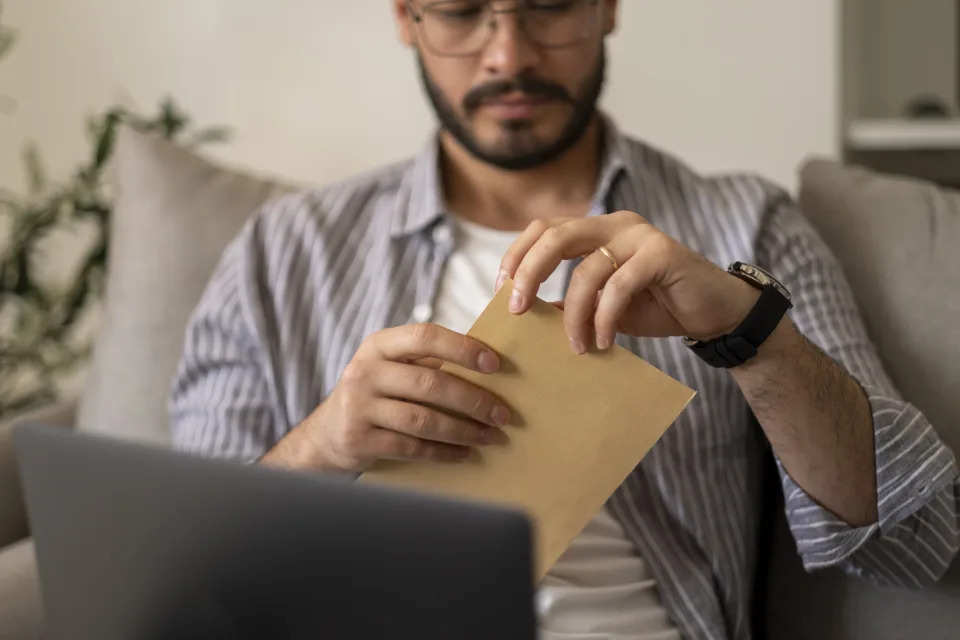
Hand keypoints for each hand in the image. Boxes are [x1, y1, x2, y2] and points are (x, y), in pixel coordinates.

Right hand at [260, 324, 510, 472]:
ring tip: (490, 436)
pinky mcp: (359, 439)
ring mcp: (359, 406)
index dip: (462, 348)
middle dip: (473, 400)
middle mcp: (365, 371)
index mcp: (379, 345)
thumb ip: (428, 363)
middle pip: (430, 382)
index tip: (495, 364)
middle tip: (502, 414)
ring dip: (463, 430)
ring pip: (423, 419)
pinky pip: (411, 447)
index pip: (425, 336)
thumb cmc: (376, 395)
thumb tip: (490, 367)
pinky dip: (443, 452)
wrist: (326, 434)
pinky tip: (464, 454)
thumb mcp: (392, 369)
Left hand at [496, 212, 760, 353]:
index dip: (517, 256)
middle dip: (529, 272)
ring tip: (576, 346)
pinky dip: (605, 316)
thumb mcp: (602, 308)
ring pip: (586, 268)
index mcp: (596, 231)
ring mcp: (640, 235)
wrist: (713, 313)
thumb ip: (569, 303)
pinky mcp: (663, 253)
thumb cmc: (656, 307)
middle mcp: (615, 224)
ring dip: (574, 313)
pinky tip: (603, 341)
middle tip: (517, 309)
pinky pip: (620, 285)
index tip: (502, 292)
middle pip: (555, 235)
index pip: (543, 229)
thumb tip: (524, 316)